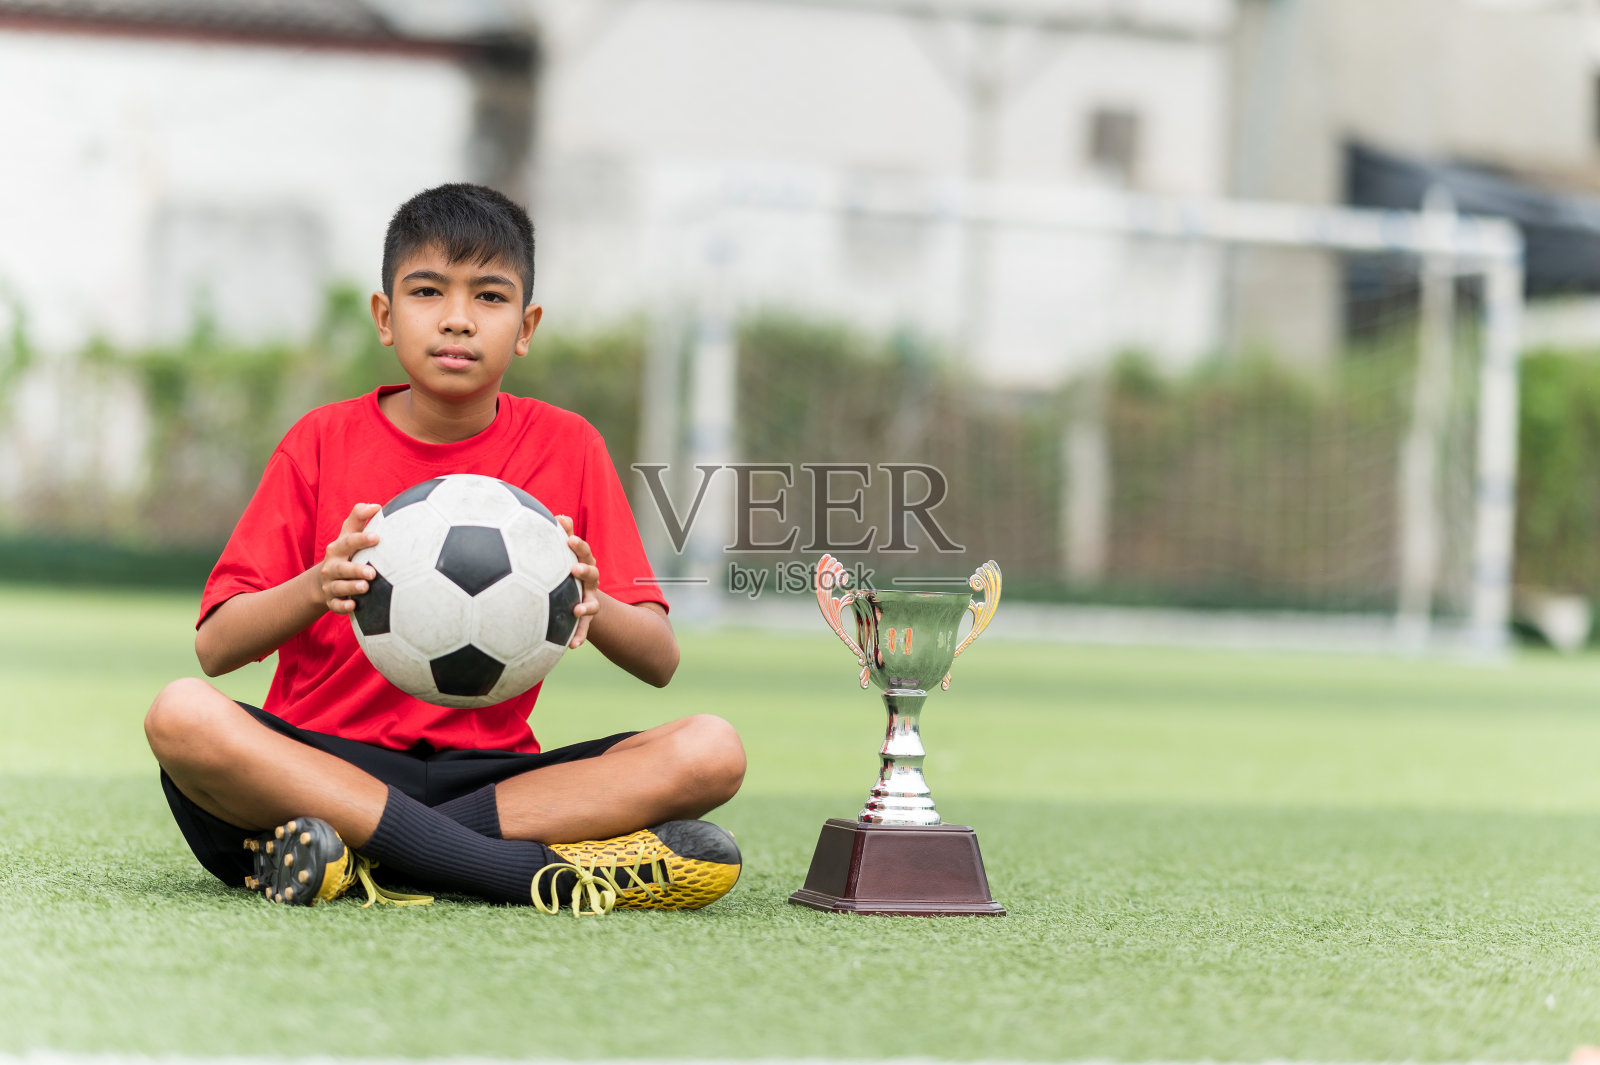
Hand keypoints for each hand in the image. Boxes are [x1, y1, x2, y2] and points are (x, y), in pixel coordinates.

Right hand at [320, 503, 380, 614]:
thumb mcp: (349, 533)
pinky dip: (343, 606)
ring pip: (339, 587)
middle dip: (356, 569)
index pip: (349, 542)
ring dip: (351, 588)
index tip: (377, 537)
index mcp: (338, 548)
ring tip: (366, 587)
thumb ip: (359, 517)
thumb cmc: (346, 551)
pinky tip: (353, 606)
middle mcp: (332, 566)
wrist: (326, 578)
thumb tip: (376, 506)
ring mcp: (331, 584)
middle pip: (342, 568)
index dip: (361, 539)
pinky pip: (335, 605)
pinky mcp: (332, 600)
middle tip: (372, 572)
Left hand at [557, 514, 600, 647]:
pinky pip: (583, 629)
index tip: (569, 538)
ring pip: (591, 604)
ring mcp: (589, 601)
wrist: (583, 597)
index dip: (578, 545)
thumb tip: (559, 515)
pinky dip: (580, 636)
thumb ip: (564, 535)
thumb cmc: (568, 571)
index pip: (584, 552)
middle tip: (574, 569)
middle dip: (585, 570)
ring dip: (586, 607)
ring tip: (577, 610)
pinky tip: (573, 646)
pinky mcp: (585, 620)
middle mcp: (590, 582)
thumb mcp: (568, 554)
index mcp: (584, 564)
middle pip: (593, 574)